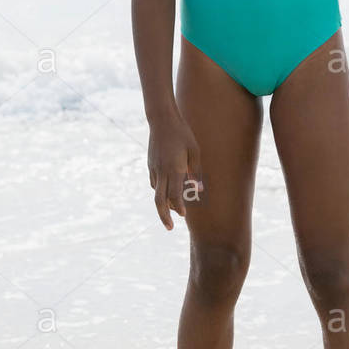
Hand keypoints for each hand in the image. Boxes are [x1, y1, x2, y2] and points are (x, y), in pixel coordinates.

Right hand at [146, 113, 202, 229]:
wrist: (162, 120)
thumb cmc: (182, 134)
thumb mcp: (195, 151)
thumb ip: (196, 172)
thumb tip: (198, 190)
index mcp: (175, 168)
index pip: (174, 194)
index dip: (178, 207)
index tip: (183, 215)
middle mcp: (162, 171)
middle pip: (159, 200)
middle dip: (164, 216)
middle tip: (169, 228)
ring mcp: (154, 168)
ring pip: (157, 192)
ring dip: (164, 203)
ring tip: (174, 210)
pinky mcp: (150, 165)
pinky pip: (155, 183)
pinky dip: (160, 191)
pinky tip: (167, 191)